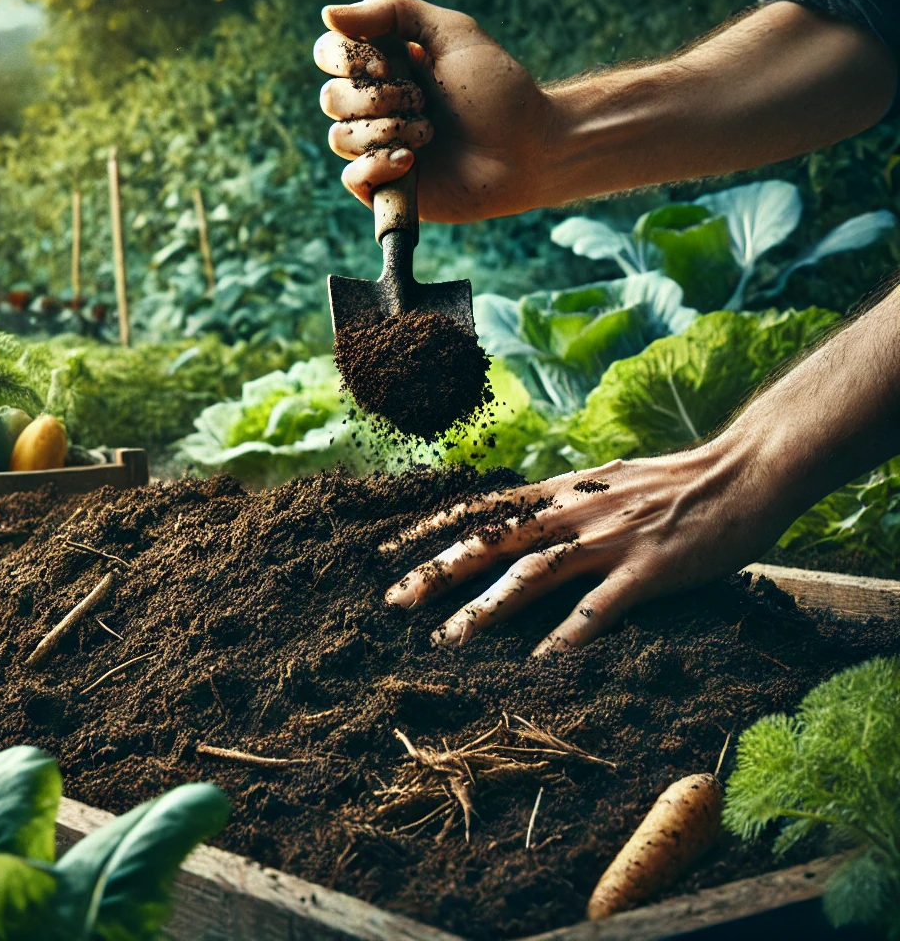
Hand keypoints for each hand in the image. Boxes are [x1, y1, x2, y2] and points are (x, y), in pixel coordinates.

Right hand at [313, 0, 553, 221]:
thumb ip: (393, 12)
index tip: (389, 63)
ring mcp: (381, 149)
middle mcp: (378, 107)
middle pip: (331, 97)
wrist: (528, 149)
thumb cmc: (498, 91)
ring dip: (385, 130)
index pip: (330, 55)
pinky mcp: (390, 188)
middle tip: (422, 100)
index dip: (347, 58)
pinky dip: (375, 166)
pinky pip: (353, 178)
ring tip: (429, 132)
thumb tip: (327, 13)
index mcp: (386, 66)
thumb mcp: (450, 33)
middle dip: (376, 98)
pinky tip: (410, 161)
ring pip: (340, 137)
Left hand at [383, 443, 793, 653]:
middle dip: (438, 572)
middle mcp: (576, 511)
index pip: (483, 507)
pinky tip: (542, 662)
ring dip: (486, 609)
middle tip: (394, 603)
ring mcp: (611, 539)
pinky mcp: (650, 568)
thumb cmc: (676, 481)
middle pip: (493, 541)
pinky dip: (569, 633)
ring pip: (533, 574)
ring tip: (447, 641)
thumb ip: (565, 500)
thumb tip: (524, 516)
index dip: (433, 528)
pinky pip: (601, 606)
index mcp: (563, 491)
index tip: (389, 551)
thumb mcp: (606, 480)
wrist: (743, 470)